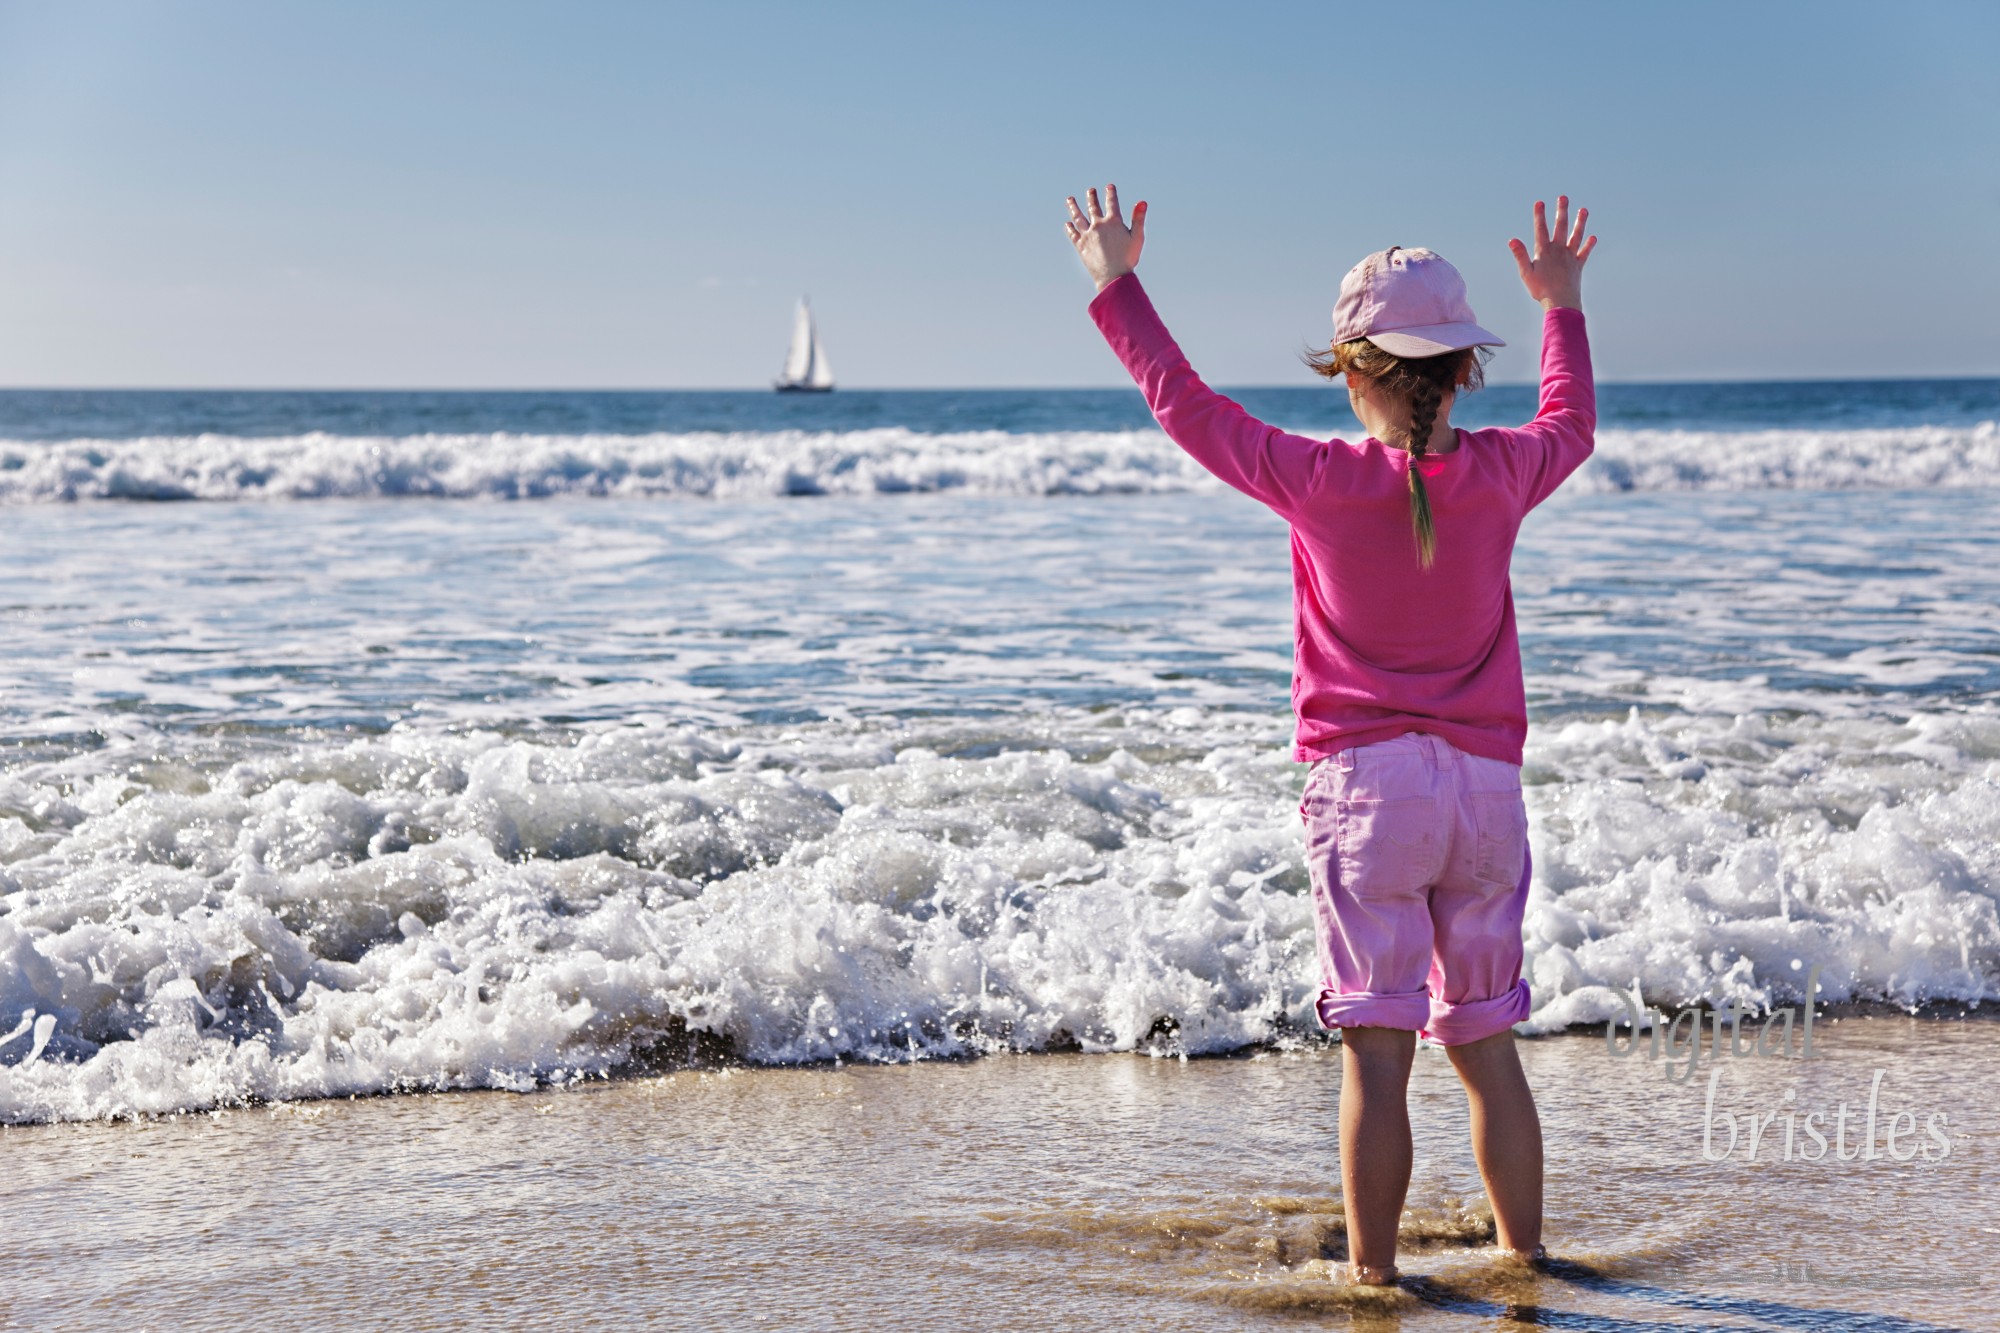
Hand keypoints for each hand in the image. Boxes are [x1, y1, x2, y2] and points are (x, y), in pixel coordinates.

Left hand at [1065, 184, 1146, 291]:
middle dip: (1092, 197)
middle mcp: (1098, 225)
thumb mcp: (1137, 237)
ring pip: (1078, 217)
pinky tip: (1067, 224)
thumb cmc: (1128, 258)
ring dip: (1074, 207)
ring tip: (1070, 199)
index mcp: (1113, 222)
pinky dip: (1070, 228)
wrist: (1113, 276)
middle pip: (1093, 207)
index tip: (1109, 186)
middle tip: (1090, 190)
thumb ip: (1138, 218)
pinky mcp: (1080, 246)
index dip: (1111, 193)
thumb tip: (1142, 201)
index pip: (1112, 203)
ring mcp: (1088, 235)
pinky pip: (1073, 234)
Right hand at [1508, 196, 1595, 311]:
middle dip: (1561, 211)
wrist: (1561, 301)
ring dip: (1580, 222)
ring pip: (1576, 235)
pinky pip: (1584, 253)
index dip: (1540, 215)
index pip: (1541, 229)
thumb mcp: (1526, 273)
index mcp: (1544, 251)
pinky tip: (1593, 237)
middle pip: (1561, 226)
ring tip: (1583, 210)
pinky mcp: (1578, 265)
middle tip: (1563, 197)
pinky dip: (1589, 245)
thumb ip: (1520, 255)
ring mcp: (1570, 256)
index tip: (1539, 202)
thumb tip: (1512, 240)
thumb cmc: (1541, 289)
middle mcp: (1559, 250)